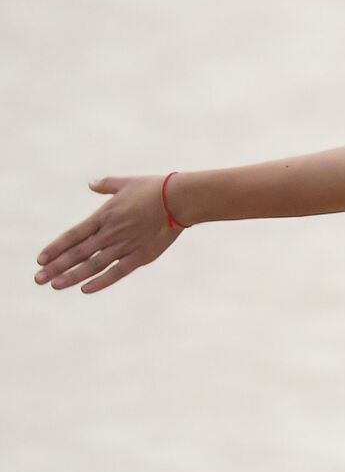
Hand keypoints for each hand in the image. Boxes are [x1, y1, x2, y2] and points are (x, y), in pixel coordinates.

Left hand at [34, 174, 183, 292]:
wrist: (180, 199)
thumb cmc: (155, 188)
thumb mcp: (127, 182)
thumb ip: (107, 185)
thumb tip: (92, 183)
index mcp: (104, 215)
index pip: (73, 235)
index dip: (55, 248)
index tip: (40, 259)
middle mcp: (110, 233)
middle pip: (78, 253)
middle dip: (56, 267)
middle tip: (38, 278)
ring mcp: (125, 245)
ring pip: (93, 264)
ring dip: (72, 276)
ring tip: (54, 285)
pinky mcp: (141, 255)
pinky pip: (117, 271)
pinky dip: (100, 281)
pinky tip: (85, 289)